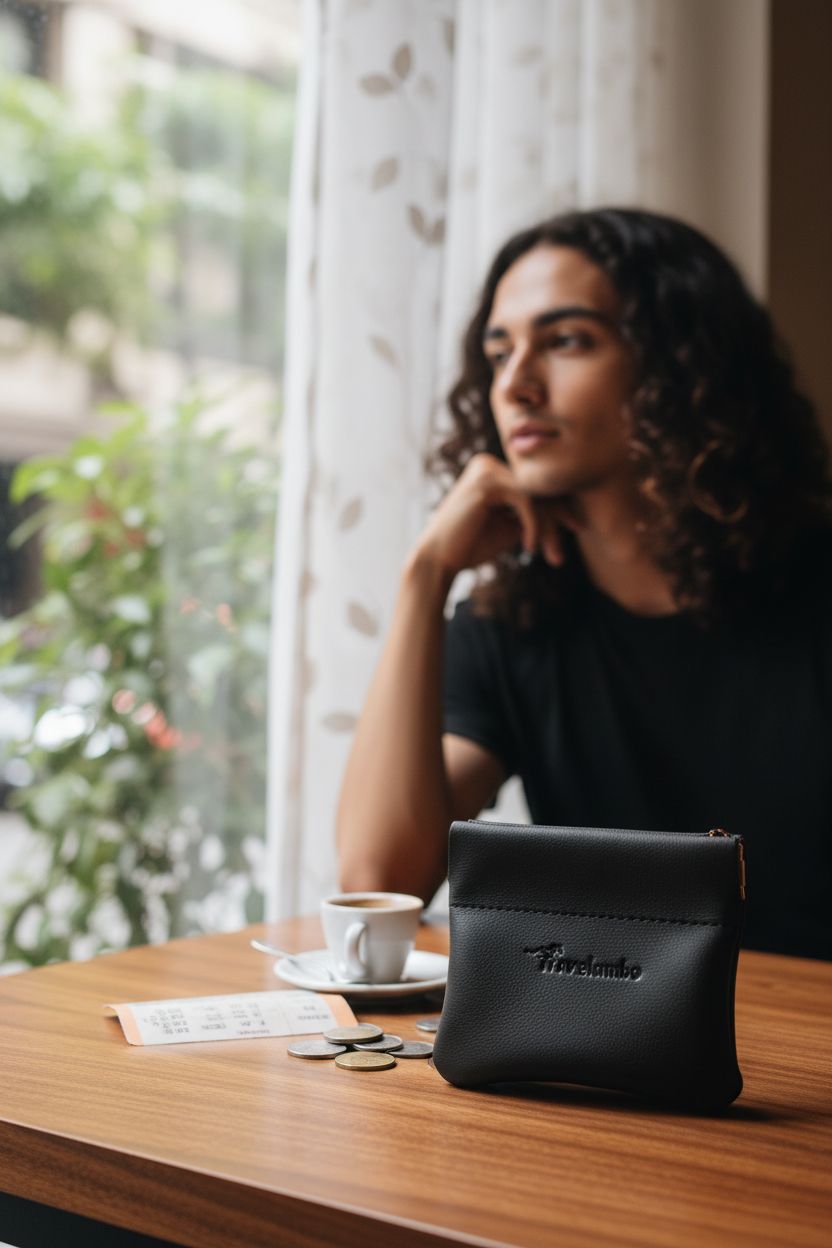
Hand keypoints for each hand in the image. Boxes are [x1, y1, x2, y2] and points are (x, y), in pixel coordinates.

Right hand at [411, 453, 572, 578]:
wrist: (439, 560)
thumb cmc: (471, 546)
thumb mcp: (510, 526)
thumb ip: (532, 513)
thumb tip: (566, 507)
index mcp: (491, 470)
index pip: (533, 486)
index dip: (558, 508)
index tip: (576, 527)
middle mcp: (488, 463)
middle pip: (537, 489)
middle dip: (556, 521)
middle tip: (564, 552)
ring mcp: (487, 469)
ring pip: (535, 496)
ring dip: (548, 528)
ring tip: (554, 556)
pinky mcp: (487, 482)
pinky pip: (526, 501)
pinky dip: (533, 526)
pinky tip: (529, 548)